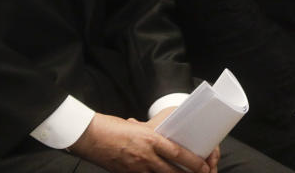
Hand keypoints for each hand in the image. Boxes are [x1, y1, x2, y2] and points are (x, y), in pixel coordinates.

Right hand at [69, 113, 211, 172]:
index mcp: (150, 139)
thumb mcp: (137, 126)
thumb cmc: (112, 128)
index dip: (193, 161)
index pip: (177, 153)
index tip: (205, 165)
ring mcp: (136, 168)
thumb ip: (151, 132)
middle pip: (172, 171)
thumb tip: (164, 133)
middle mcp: (145, 156)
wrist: (89, 137)